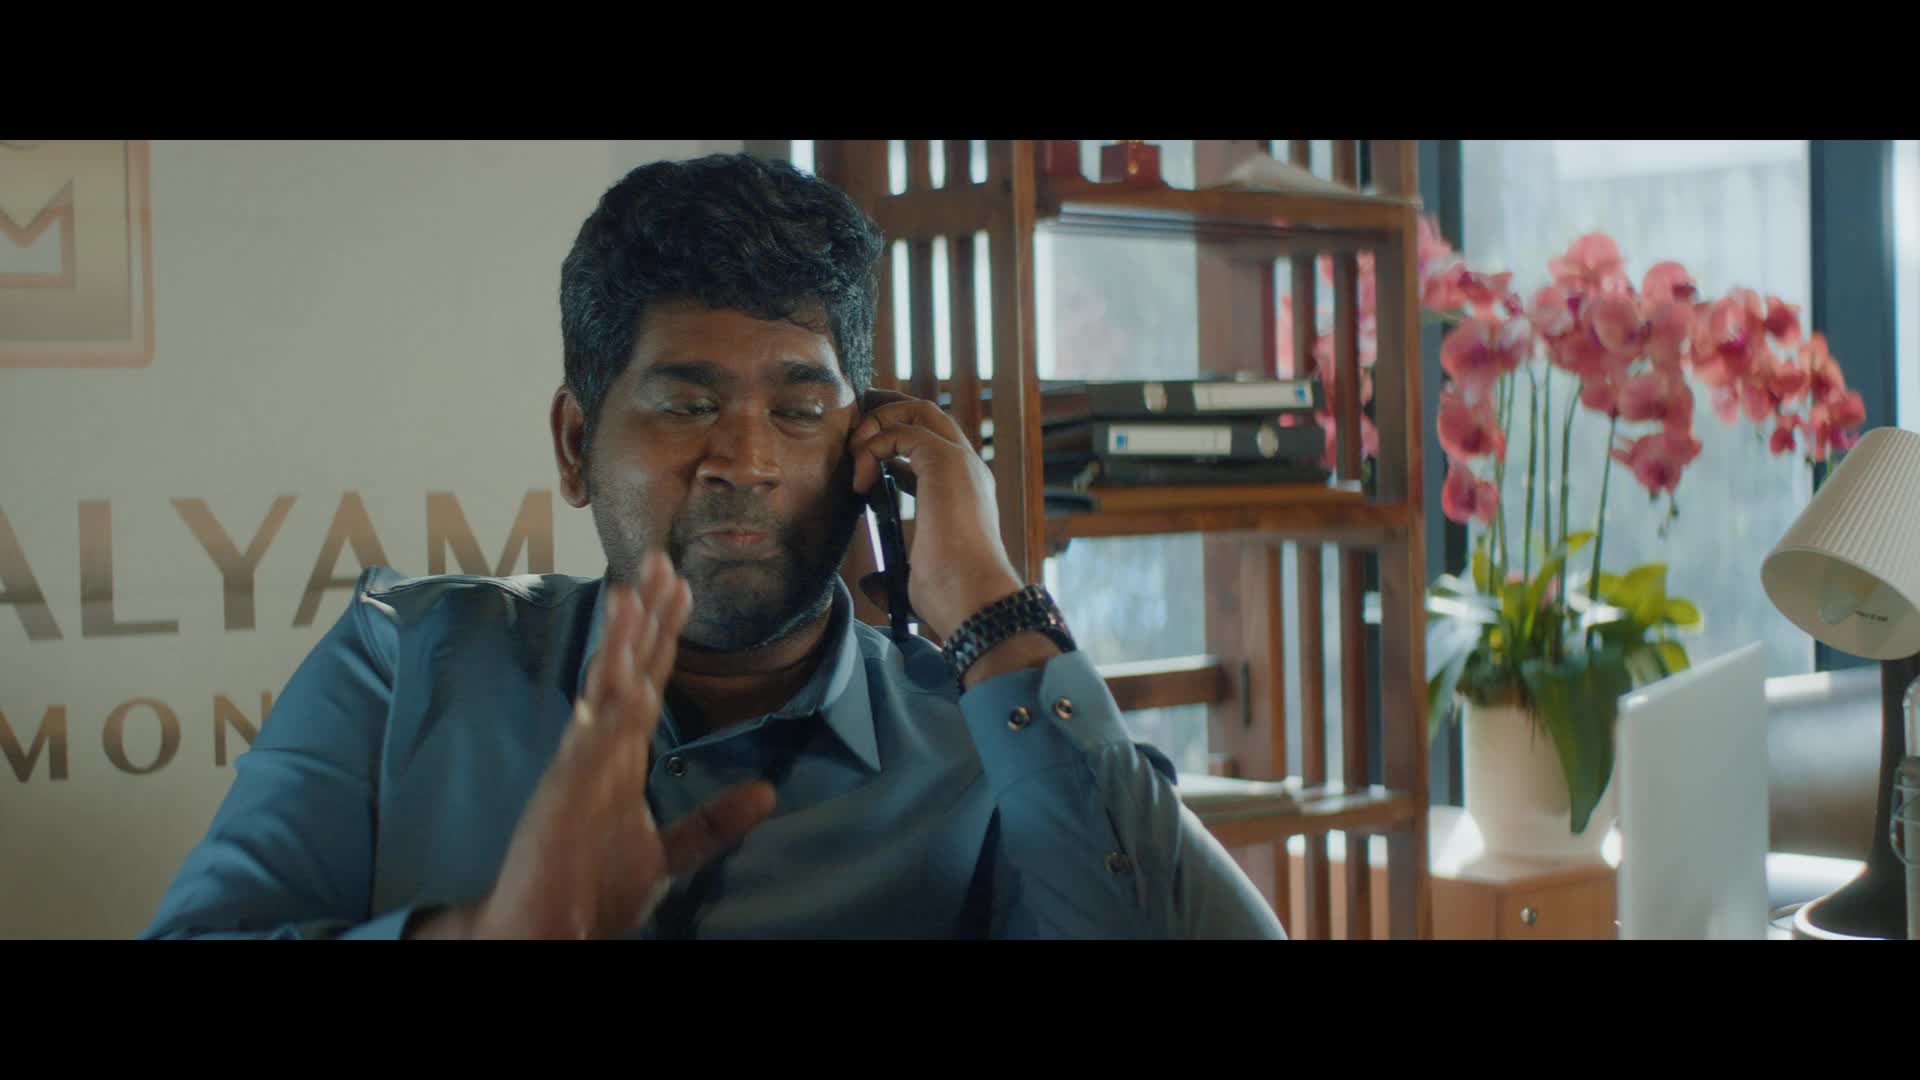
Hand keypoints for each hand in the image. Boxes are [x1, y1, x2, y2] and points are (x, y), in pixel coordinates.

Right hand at [427, 552, 775, 939]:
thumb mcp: (670, 852)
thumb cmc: (593, 889)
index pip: (651, 681)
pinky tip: (615, 667)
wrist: (544, 932)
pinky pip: (588, 738)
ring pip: (606, 691)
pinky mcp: (565, 789)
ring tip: (633, 592)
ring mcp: (581, 765)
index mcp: (624, 758)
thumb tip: (767, 792)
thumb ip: (714, 821)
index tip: (683, 584)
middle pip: (630, 669)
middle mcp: (602, 750)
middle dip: (646, 616)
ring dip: (620, 641)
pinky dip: (602, 702)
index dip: (666, 634)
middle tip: (661, 560)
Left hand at [848, 389, 1025, 640]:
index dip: (894, 444)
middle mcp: (968, 469)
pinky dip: (873, 447)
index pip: (931, 446)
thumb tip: (869, 582)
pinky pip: (901, 431)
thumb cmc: (950, 597)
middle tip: (852, 431)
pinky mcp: (944, 461)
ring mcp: (960, 461)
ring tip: (854, 456)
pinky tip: (862, 481)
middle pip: (928, 414)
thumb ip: (891, 575)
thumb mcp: (914, 580)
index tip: (862, 459)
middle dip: (885, 411)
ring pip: (917, 411)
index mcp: (966, 491)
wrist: (972, 599)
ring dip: (877, 424)